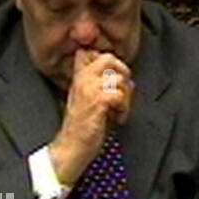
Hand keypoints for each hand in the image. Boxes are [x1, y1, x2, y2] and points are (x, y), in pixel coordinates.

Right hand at [49, 49, 133, 184]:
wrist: (71, 147)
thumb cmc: (83, 126)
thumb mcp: (88, 98)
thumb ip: (100, 82)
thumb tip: (123, 74)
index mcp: (79, 77)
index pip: (91, 52)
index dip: (108, 62)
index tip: (113, 78)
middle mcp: (82, 79)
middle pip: (109, 58)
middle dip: (122, 74)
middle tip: (122, 92)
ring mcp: (88, 89)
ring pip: (119, 79)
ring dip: (126, 97)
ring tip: (118, 110)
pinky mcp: (97, 101)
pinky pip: (120, 96)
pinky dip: (124, 109)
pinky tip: (116, 118)